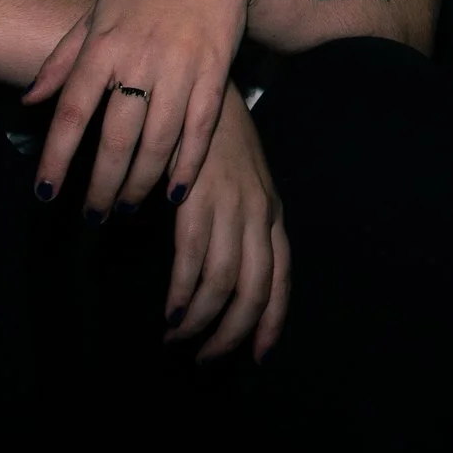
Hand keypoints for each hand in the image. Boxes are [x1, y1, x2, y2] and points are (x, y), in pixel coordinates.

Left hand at [26, 0, 253, 216]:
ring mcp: (181, 67)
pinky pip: (201, 129)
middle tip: (93, 216)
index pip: (72, 111)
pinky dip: (188, 164)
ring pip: (158, 140)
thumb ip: (61, 58)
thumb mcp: (97, 15)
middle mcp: (139, 59)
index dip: (57, 156)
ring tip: (127, 207)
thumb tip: (27, 101)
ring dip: (141, 182)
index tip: (46, 192)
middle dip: (102, 184)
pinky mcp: (215, 74)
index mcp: (103, 45)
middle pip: (116, 137)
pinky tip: (175, 191)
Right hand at [164, 85, 289, 362]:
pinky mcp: (198, 201)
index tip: (258, 355)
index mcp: (272, 212)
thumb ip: (239, 224)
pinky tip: (172, 314)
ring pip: (225, 282)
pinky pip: (194, 261)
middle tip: (208, 359)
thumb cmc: (215, 143)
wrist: (198, 93)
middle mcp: (259, 214)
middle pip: (256, 289)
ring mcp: (231, 208)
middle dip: (234, 333)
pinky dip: (184, 295)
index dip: (271, 320)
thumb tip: (227, 273)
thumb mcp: (240, 186)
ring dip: (202, 321)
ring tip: (179, 340)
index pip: (281, 278)